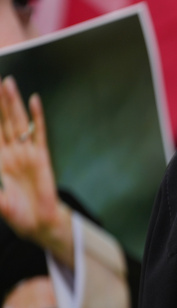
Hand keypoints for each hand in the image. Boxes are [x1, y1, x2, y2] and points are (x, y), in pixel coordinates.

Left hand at [0, 75, 73, 266]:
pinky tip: (34, 101)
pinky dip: (37, 117)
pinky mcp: (41, 157)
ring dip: (12, 103)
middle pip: (1, 121)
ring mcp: (26, 153)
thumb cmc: (15, 214)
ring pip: (17, 122)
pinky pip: (39, 133)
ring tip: (7, 83)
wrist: (39, 224)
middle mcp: (10, 152)